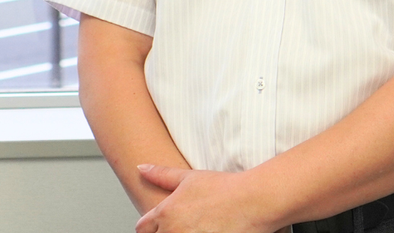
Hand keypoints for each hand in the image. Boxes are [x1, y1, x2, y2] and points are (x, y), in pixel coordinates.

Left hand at [135, 165, 285, 232]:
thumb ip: (161, 174)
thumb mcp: (188, 177)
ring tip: (197, 228)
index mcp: (165, 214)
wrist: (253, 202)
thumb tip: (140, 168)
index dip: (149, 226)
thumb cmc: (223, 188)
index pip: (142, 229)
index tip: (159, 225)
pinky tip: (208, 232)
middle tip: (183, 226)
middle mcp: (174, 232)